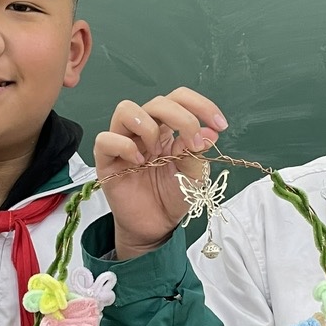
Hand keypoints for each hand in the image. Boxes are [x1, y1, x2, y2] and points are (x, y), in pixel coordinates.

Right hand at [94, 88, 226, 259]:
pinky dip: (124, 146)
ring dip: (149, 127)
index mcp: (167, 128)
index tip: (220, 124)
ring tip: (157, 152)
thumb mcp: (194, 174)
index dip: (200, 105)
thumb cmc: (173, 196)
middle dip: (182, 118)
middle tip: (193, 145)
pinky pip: (105, 139)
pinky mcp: (106, 160)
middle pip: (157, 101)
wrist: (156, 226)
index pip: (179, 99)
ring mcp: (123, 142)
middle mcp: (144, 130)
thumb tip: (210, 132)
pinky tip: (138, 162)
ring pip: (126, 109)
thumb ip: (198, 152)